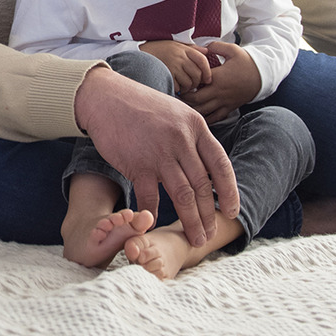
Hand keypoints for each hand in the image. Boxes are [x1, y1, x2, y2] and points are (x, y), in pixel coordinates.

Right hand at [73, 63, 238, 246]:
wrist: (105, 97)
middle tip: (210, 234)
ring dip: (191, 220)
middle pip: (202, 185)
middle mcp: (181, 139)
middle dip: (208, 214)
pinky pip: (150, 196)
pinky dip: (153, 213)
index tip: (231, 211)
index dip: (229, 191)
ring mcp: (160, 152)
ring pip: (182, 195)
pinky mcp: (138, 163)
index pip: (220, 164)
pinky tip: (155, 223)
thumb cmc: (140, 106)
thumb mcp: (175, 113)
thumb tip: (205, 168)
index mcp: (195, 126)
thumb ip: (191, 138)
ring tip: (195, 237)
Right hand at [140, 39, 213, 92]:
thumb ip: (192, 48)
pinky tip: (175, 87)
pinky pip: (178, 86)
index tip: (208, 79)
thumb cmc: (160, 49)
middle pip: (197, 74)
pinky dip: (178, 89)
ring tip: (184, 87)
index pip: (202, 60)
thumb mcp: (176, 45)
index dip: (207, 71)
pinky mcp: (165, 74)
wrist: (141, 51)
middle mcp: (179, 57)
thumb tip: (207, 52)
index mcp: (184, 49)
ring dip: (188, 88)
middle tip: (193, 85)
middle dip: (197, 83)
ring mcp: (172, 66)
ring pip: (189, 82)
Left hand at [180, 42, 260, 123]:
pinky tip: (199, 114)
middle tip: (180, 91)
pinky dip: (205, 118)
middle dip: (185, 96)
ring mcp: (224, 102)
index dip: (186, 82)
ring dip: (192, 107)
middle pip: (195, 100)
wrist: (263, 76)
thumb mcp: (233, 50)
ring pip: (203, 111)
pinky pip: (215, 118)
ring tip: (185, 102)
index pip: (196, 83)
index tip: (183, 77)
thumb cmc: (247, 62)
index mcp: (218, 78)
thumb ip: (216, 46)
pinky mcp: (229, 108)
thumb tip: (203, 46)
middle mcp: (219, 92)